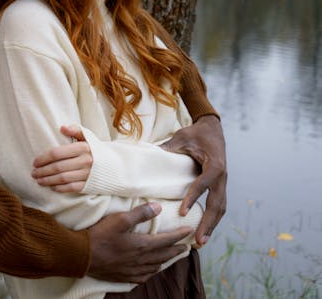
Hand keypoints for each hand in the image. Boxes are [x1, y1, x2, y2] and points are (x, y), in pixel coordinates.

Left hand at [31, 124, 92, 191]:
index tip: (35, 162)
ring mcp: (88, 174)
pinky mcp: (90, 185)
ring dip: (48, 180)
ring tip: (38, 180)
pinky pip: (72, 187)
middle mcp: (85, 161)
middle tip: (33, 173)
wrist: (116, 165)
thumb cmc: (96, 149)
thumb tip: (62, 127)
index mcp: (83, 148)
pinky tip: (52, 187)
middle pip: (57, 167)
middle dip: (42, 171)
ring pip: (62, 178)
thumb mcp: (88, 136)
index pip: (57, 153)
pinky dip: (60, 188)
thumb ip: (75, 130)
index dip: (43, 158)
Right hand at [87, 203, 193, 282]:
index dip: (179, 235)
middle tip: (186, 246)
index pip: (167, 240)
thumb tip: (158, 207)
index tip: (189, 231)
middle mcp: (141, 260)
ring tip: (171, 256)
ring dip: (166, 260)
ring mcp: (133, 270)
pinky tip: (151, 270)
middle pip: (164, 255)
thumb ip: (140, 213)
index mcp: (142, 245)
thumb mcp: (119, 219)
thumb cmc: (100, 235)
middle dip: (176, 249)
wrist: (82, 256)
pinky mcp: (124, 276)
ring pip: (156, 266)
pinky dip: (152, 271)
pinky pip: (144, 276)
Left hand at [160, 114, 226, 245]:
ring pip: (221, 208)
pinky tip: (204, 232)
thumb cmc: (195, 133)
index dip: (193, 197)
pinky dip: (212, 219)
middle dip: (208, 222)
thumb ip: (168, 147)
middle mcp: (222, 176)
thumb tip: (147, 156)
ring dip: (212, 226)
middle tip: (198, 239)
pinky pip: (218, 205)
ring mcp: (223, 182)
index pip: (204, 183)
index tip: (182, 211)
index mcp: (214, 164)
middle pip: (218, 203)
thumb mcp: (181, 137)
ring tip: (201, 242)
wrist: (213, 129)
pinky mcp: (220, 186)